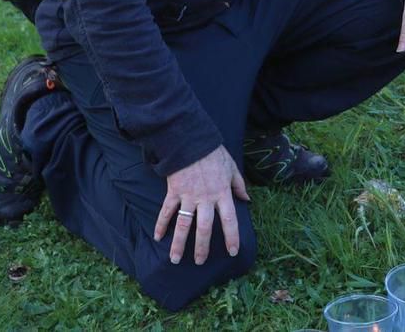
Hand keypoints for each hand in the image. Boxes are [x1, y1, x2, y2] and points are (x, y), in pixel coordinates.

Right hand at [154, 145, 249, 265]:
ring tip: (176, 260)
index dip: (232, 237)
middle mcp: (206, 198)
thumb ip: (239, 185)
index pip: (229, 220)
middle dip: (202, 247)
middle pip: (205, 228)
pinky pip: (167, 211)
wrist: (192, 141)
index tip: (233, 252)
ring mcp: (188, 196)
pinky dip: (161, 224)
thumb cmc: (214, 153)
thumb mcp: (232, 167)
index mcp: (222, 193)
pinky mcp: (174, 191)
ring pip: (184, 224)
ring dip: (179, 243)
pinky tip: (157, 237)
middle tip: (200, 262)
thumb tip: (247, 199)